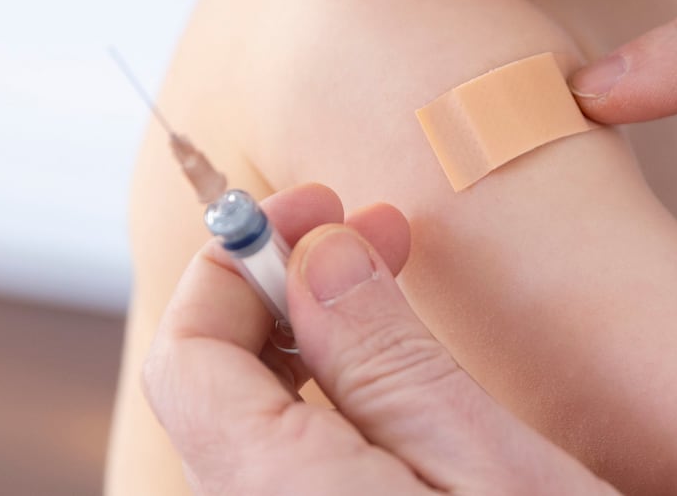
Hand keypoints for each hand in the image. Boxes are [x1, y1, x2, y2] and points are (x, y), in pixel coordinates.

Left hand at [143, 183, 617, 495]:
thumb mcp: (486, 468)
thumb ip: (383, 361)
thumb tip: (315, 254)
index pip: (189, 354)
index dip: (238, 261)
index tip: (316, 207)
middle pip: (213, 387)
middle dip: (279, 290)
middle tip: (369, 231)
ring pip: (254, 428)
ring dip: (309, 343)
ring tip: (390, 292)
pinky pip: (293, 473)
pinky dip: (330, 407)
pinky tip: (395, 384)